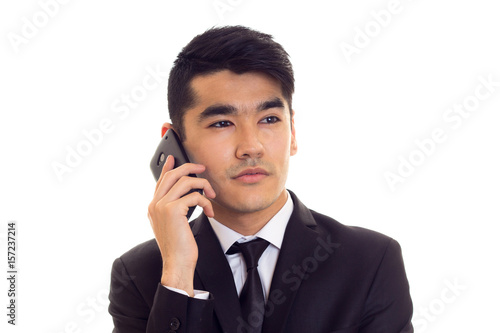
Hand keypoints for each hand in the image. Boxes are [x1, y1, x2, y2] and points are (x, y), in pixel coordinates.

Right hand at [147, 155, 215, 295]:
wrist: (177, 264)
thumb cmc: (179, 247)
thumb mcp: (175, 225)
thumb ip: (176, 209)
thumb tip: (188, 195)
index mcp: (153, 207)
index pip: (160, 181)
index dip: (168, 167)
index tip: (174, 158)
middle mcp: (154, 204)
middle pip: (172, 175)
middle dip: (190, 168)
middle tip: (203, 168)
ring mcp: (161, 206)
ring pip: (185, 182)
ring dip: (203, 186)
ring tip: (211, 196)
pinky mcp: (173, 210)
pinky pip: (194, 196)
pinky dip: (206, 202)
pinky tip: (209, 212)